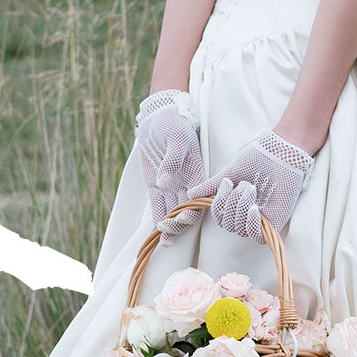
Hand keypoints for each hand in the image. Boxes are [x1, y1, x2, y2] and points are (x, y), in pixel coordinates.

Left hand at [134, 94, 206, 222]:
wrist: (158, 117)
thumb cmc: (173, 123)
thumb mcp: (177, 137)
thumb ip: (173, 159)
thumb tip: (164, 181)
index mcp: (197, 173)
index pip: (200, 198)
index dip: (194, 211)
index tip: (183, 219)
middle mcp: (187, 183)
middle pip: (188, 210)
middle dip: (180, 223)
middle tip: (168, 229)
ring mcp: (171, 185)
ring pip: (174, 211)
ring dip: (171, 227)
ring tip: (164, 239)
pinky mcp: (156, 185)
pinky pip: (159, 205)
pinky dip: (159, 218)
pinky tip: (157, 232)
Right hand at [207, 130, 316, 247]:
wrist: (282, 152)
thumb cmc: (258, 158)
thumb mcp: (229, 173)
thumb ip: (211, 186)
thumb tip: (190, 194)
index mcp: (236, 203)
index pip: (220, 216)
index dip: (219, 203)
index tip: (228, 183)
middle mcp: (247, 213)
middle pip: (228, 224)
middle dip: (231, 204)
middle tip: (244, 185)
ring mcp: (261, 219)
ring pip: (240, 230)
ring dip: (241, 208)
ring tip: (251, 188)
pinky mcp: (275, 222)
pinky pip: (258, 236)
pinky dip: (252, 224)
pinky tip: (254, 208)